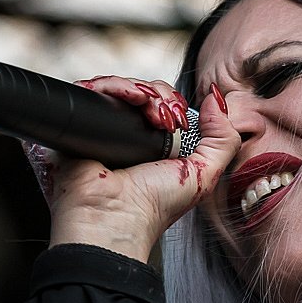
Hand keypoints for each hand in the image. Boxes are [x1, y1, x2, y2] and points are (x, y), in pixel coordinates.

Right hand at [23, 76, 238, 262]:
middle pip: (145, 91)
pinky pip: (93, 88)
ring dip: (143, 89)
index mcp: (158, 146)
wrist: (114, 216)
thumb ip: (224, 139)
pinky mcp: (78, 121)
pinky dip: (115, 85)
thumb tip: (218, 100)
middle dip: (162, 95)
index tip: (181, 118)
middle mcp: (130, 136)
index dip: (175, 102)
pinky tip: (130, 98)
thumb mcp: (206, 174)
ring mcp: (104, 128)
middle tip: (167, 117)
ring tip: (150, 111)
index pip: (166, 104)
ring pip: (122, 87)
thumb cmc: (156, 205)